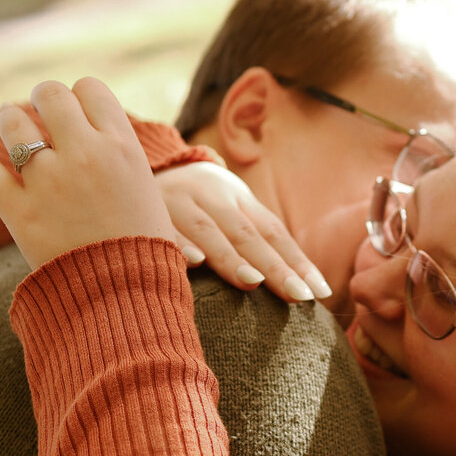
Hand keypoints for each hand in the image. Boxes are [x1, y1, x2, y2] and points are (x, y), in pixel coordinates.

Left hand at [0, 78, 179, 270]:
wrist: (126, 299)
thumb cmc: (145, 249)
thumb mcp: (150, 193)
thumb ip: (124, 158)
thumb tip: (111, 137)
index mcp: (122, 147)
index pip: (90, 88)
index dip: (81, 97)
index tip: (77, 111)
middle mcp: (85, 155)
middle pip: (51, 94)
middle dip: (43, 98)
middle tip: (41, 110)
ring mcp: (49, 181)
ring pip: (12, 124)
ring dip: (8, 120)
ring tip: (8, 123)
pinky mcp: (19, 212)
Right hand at [158, 162, 330, 303]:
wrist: (137, 160)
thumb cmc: (196, 201)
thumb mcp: (226, 208)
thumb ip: (254, 238)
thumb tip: (297, 284)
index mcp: (237, 197)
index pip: (272, 231)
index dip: (296, 260)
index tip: (318, 292)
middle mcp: (212, 196)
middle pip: (247, 234)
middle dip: (274, 266)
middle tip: (297, 295)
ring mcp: (178, 201)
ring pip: (209, 231)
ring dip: (230, 258)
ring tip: (253, 282)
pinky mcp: (147, 209)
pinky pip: (164, 228)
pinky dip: (178, 244)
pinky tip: (193, 262)